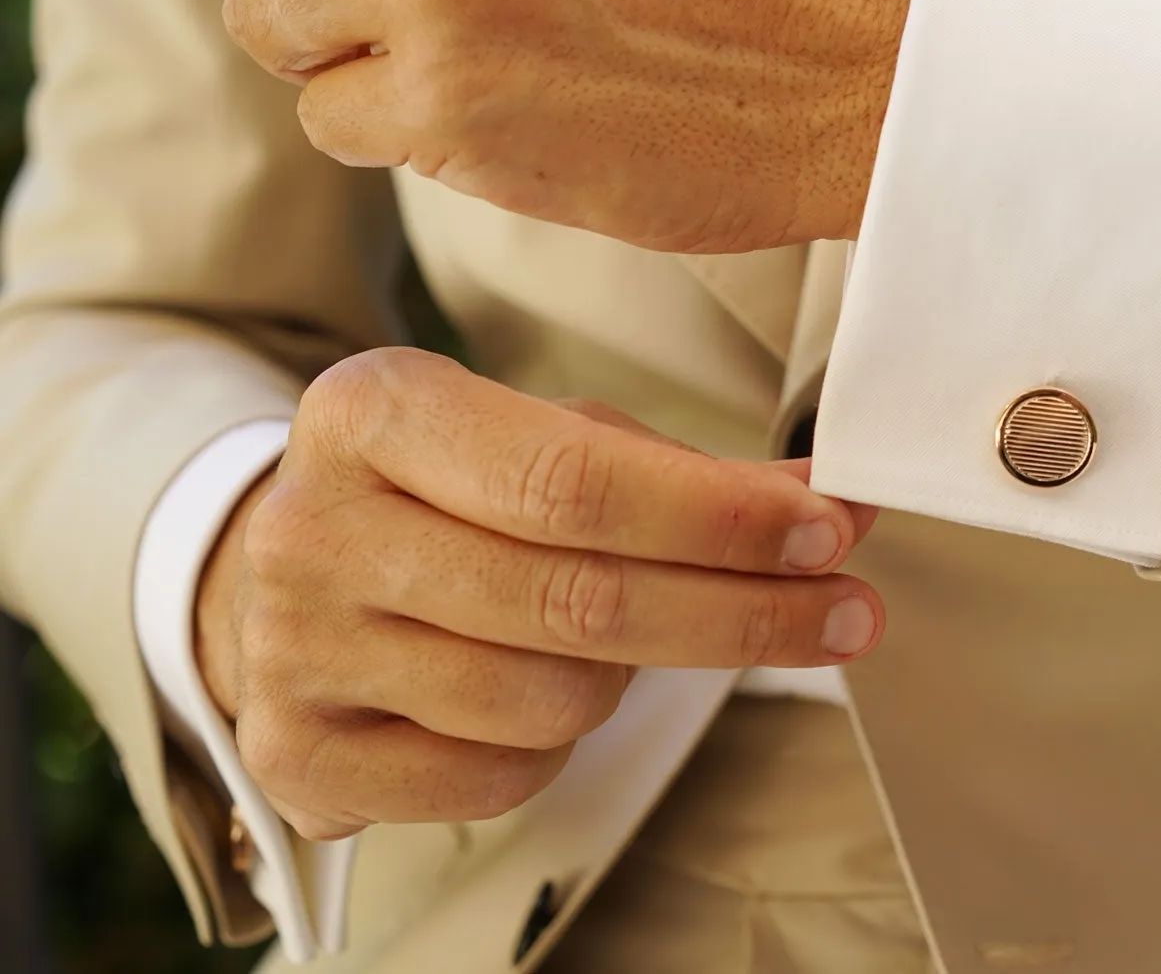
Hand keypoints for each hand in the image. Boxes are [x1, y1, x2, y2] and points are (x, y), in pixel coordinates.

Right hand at [192, 348, 880, 839]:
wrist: (287, 573)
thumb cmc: (450, 494)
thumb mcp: (548, 443)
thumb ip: (688, 473)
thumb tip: (831, 504)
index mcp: (372, 412)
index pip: (571, 478)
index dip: (717, 517)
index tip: (828, 532)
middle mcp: (315, 529)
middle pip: (577, 598)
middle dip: (740, 612)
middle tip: (848, 612)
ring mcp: (295, 650)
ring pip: (549, 697)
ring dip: (630, 676)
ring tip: (621, 634)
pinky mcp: (299, 756)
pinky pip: (501, 775)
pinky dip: (557, 745)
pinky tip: (541, 691)